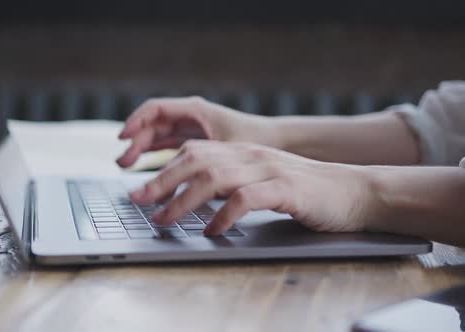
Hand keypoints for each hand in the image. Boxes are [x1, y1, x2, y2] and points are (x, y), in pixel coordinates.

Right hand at [116, 96, 274, 167]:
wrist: (277, 142)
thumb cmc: (255, 139)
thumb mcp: (227, 146)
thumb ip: (204, 157)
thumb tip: (181, 174)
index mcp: (195, 109)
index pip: (155, 109)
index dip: (136, 121)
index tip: (123, 137)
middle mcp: (189, 117)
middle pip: (152, 125)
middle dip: (135, 142)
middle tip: (123, 163)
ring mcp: (189, 129)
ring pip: (156, 136)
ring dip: (140, 150)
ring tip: (126, 167)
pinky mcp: (192, 143)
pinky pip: (165, 147)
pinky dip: (152, 156)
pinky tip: (143, 170)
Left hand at [129, 140, 379, 235]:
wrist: (354, 191)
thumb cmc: (304, 192)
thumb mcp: (262, 181)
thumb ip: (232, 184)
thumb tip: (193, 199)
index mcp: (243, 152)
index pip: (193, 153)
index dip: (163, 170)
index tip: (140, 192)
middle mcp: (251, 155)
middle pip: (195, 161)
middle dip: (162, 182)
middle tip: (139, 203)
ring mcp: (269, 169)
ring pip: (214, 177)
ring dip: (183, 201)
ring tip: (165, 220)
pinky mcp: (286, 188)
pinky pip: (246, 198)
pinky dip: (224, 215)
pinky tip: (213, 230)